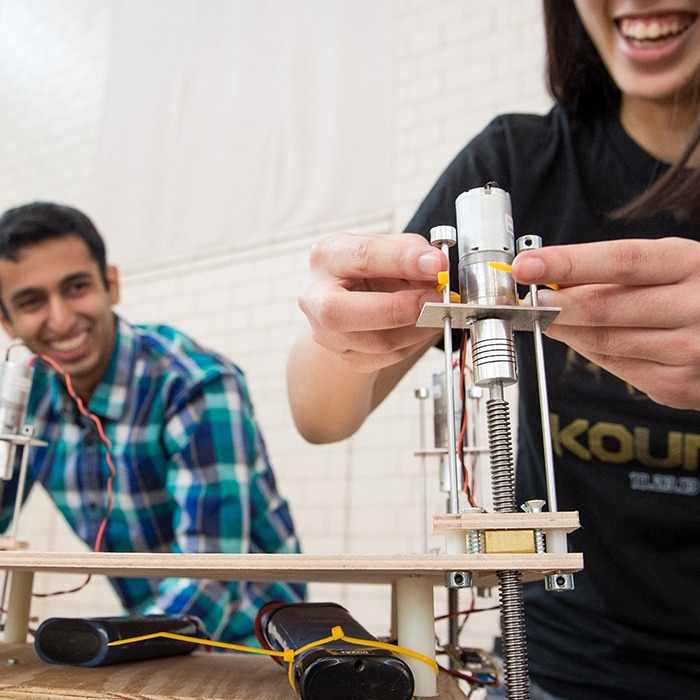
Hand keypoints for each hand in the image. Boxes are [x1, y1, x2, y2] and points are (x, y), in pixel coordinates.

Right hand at [298, 232, 446, 372]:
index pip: (363, 256)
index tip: (437, 265)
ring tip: (439, 310)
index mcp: (328, 255)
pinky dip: (415, 342)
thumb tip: (437, 270)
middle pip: (344, 311)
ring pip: (377, 341)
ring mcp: (327, 331)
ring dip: (418, 327)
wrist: (354, 297)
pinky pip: (387, 357)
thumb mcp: (390, 246)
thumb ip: (412, 252)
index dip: (403, 260)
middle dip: (400, 308)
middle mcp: (317, 295)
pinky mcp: (345, 356)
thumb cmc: (371, 268)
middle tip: (438, 299)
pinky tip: (424, 325)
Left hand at [512, 237, 699, 410]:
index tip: (527, 265)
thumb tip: (551, 279)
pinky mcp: (677, 386)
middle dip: (554, 305)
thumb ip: (615, 271)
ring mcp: (688, 351)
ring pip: (601, 342)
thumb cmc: (696, 291)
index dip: (567, 263)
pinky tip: (585, 336)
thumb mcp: (669, 265)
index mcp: (690, 264)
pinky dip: (589, 350)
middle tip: (527, 300)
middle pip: (603, 308)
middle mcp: (695, 308)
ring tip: (550, 316)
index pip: (619, 262)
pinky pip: (614, 366)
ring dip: (565, 329)